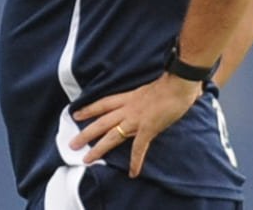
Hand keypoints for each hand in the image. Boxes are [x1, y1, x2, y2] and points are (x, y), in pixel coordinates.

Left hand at [69, 74, 203, 177]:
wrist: (180, 83)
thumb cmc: (174, 80)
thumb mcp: (158, 84)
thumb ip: (157, 89)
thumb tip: (169, 86)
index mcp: (131, 96)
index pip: (104, 103)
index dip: (89, 108)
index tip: (76, 113)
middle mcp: (129, 108)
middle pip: (102, 121)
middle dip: (86, 133)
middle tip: (72, 143)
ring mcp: (136, 119)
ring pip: (112, 136)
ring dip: (98, 148)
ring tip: (86, 159)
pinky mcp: (148, 129)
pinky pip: (139, 148)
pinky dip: (136, 161)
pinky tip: (133, 173)